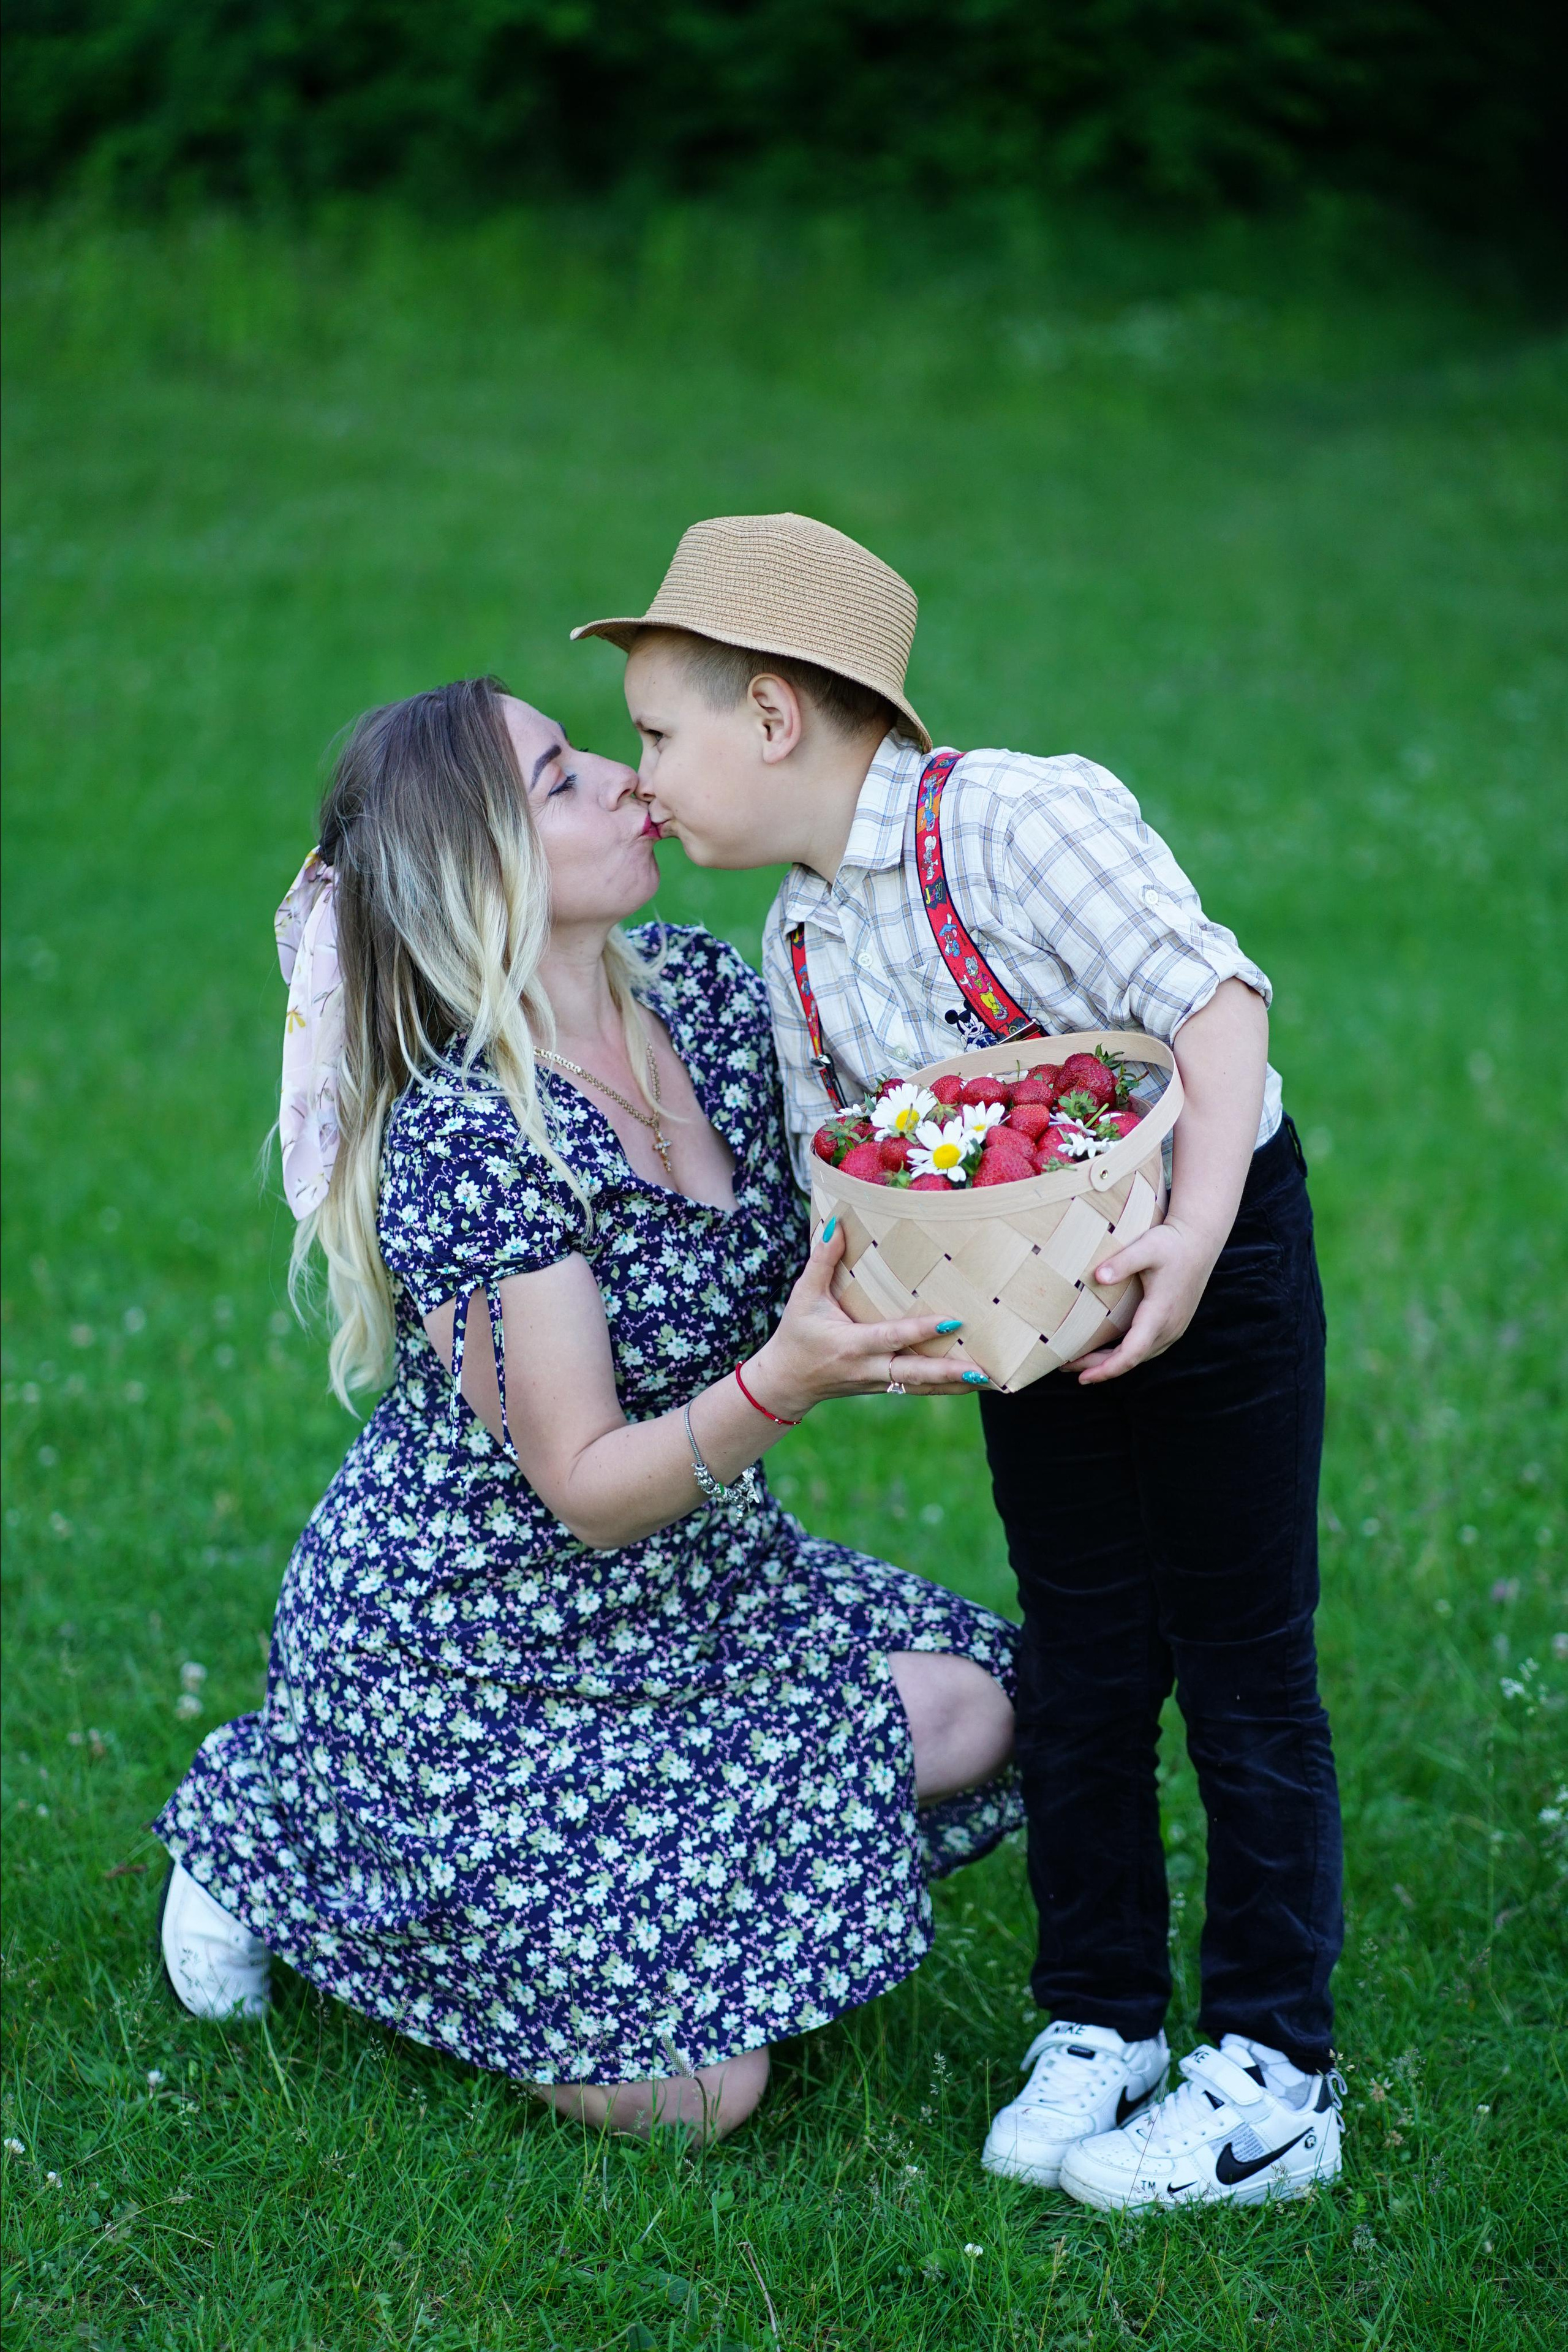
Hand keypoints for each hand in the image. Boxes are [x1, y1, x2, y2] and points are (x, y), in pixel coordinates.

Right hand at [745, 1223, 980, 1418]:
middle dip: (949, 1372)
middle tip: (983, 1370)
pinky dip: (946, 1387)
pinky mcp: (883, 1387)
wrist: (786, 1382)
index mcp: (851, 1344)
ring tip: (992, 1380)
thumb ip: (821, 1260)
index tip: (953, 1322)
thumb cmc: (795, 1334)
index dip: (921, 1332)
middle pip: (914, 1375)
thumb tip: (836, 1224)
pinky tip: (973, 1382)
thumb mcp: (803, 1296)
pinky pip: (918, 1389)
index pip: (891, 1338)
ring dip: (956, 1384)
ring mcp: (878, 1382)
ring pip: (922, 1387)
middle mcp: (868, 1368)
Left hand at [1072, 1217, 1218, 1384]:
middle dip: (1100, 1368)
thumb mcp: (1147, 1247)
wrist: (1200, 1240)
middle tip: (1066, 1367)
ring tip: (1081, 1363)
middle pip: (1132, 1359)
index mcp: (1160, 1313)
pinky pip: (1147, 1348)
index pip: (1132, 1353)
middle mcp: (1170, 1327)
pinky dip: (1125, 1354)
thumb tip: (1097, 1277)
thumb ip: (1122, 1262)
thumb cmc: (1171, 1243)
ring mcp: (1174, 1328)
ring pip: (1140, 1356)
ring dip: (1111, 1362)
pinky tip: (1108, 1351)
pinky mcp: (1174, 1324)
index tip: (1083, 1378)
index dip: (1107, 1369)